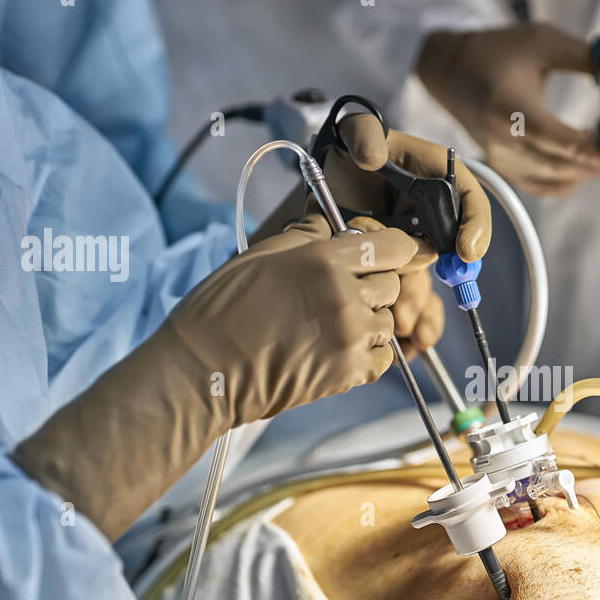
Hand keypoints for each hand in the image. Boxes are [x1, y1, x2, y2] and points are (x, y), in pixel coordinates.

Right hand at [12, 219, 417, 539]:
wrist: (202, 373)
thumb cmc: (221, 313)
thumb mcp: (259, 255)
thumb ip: (306, 236)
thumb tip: (332, 225)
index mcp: (323, 261)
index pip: (391, 246)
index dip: (398, 246)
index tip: (397, 250)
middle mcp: (345, 298)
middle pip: (393, 283)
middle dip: (377, 282)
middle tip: (345, 288)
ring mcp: (349, 339)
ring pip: (389, 321)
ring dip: (372, 319)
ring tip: (332, 322)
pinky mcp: (347, 374)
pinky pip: (383, 357)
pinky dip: (370, 352)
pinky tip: (341, 347)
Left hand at [316, 114, 493, 352]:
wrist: (326, 180)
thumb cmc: (348, 152)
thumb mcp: (355, 131)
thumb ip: (364, 132)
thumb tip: (371, 157)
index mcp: (439, 178)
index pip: (471, 201)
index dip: (476, 227)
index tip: (466, 251)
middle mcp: (435, 214)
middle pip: (455, 249)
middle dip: (450, 274)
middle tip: (440, 291)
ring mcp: (418, 243)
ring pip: (430, 277)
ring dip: (419, 298)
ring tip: (403, 316)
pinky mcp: (400, 267)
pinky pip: (415, 296)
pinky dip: (413, 316)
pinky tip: (409, 334)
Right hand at [416, 22, 599, 195]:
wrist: (453, 74)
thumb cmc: (500, 52)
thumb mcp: (543, 42)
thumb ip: (589, 57)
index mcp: (510, 111)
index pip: (565, 144)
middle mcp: (505, 146)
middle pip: (570, 168)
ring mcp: (506, 164)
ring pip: (564, 180)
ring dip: (595, 164)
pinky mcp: (508, 173)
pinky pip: (552, 185)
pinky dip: (577, 173)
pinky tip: (589, 150)